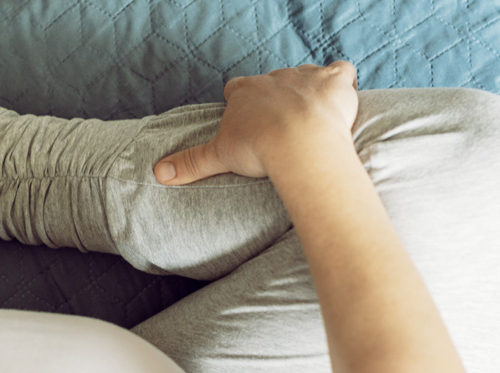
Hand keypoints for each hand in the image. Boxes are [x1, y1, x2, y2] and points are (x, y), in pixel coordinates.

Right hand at [154, 61, 358, 184]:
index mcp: (244, 93)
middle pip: (273, 82)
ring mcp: (305, 77)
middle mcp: (273, 79)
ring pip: (307, 74)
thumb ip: (189, 163)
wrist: (296, 141)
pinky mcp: (334, 81)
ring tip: (313, 117)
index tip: (247, 120)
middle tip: (282, 126)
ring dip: (310, 90)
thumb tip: (156, 174)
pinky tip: (341, 98)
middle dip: (278, 99)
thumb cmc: (257, 148)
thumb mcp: (217, 157)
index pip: (238, 89)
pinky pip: (342, 70)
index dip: (241, 102)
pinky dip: (343, 82)